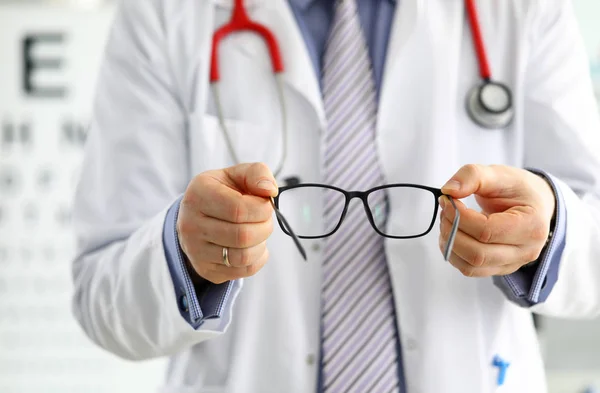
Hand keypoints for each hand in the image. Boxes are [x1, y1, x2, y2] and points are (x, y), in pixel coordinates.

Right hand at [177, 162, 276, 283]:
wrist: (199, 214)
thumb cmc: (224, 192)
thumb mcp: (238, 174)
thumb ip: (258, 174)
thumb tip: (269, 191)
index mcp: (198, 194)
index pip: (238, 209)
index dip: (262, 209)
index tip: (266, 204)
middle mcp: (191, 224)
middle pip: (242, 236)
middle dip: (264, 227)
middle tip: (264, 219)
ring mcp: (195, 250)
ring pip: (243, 257)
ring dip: (261, 244)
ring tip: (258, 232)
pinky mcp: (205, 269)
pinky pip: (242, 271)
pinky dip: (257, 259)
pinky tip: (252, 245)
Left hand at [438, 164, 555, 276]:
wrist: (534, 203)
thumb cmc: (518, 189)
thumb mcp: (500, 174)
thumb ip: (473, 176)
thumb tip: (448, 190)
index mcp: (532, 226)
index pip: (487, 231)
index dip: (460, 217)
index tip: (447, 199)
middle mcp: (526, 251)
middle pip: (477, 254)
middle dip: (452, 231)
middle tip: (445, 210)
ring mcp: (513, 263)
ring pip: (471, 266)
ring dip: (450, 244)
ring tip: (447, 221)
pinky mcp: (499, 268)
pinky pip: (470, 269)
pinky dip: (453, 253)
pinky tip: (451, 234)